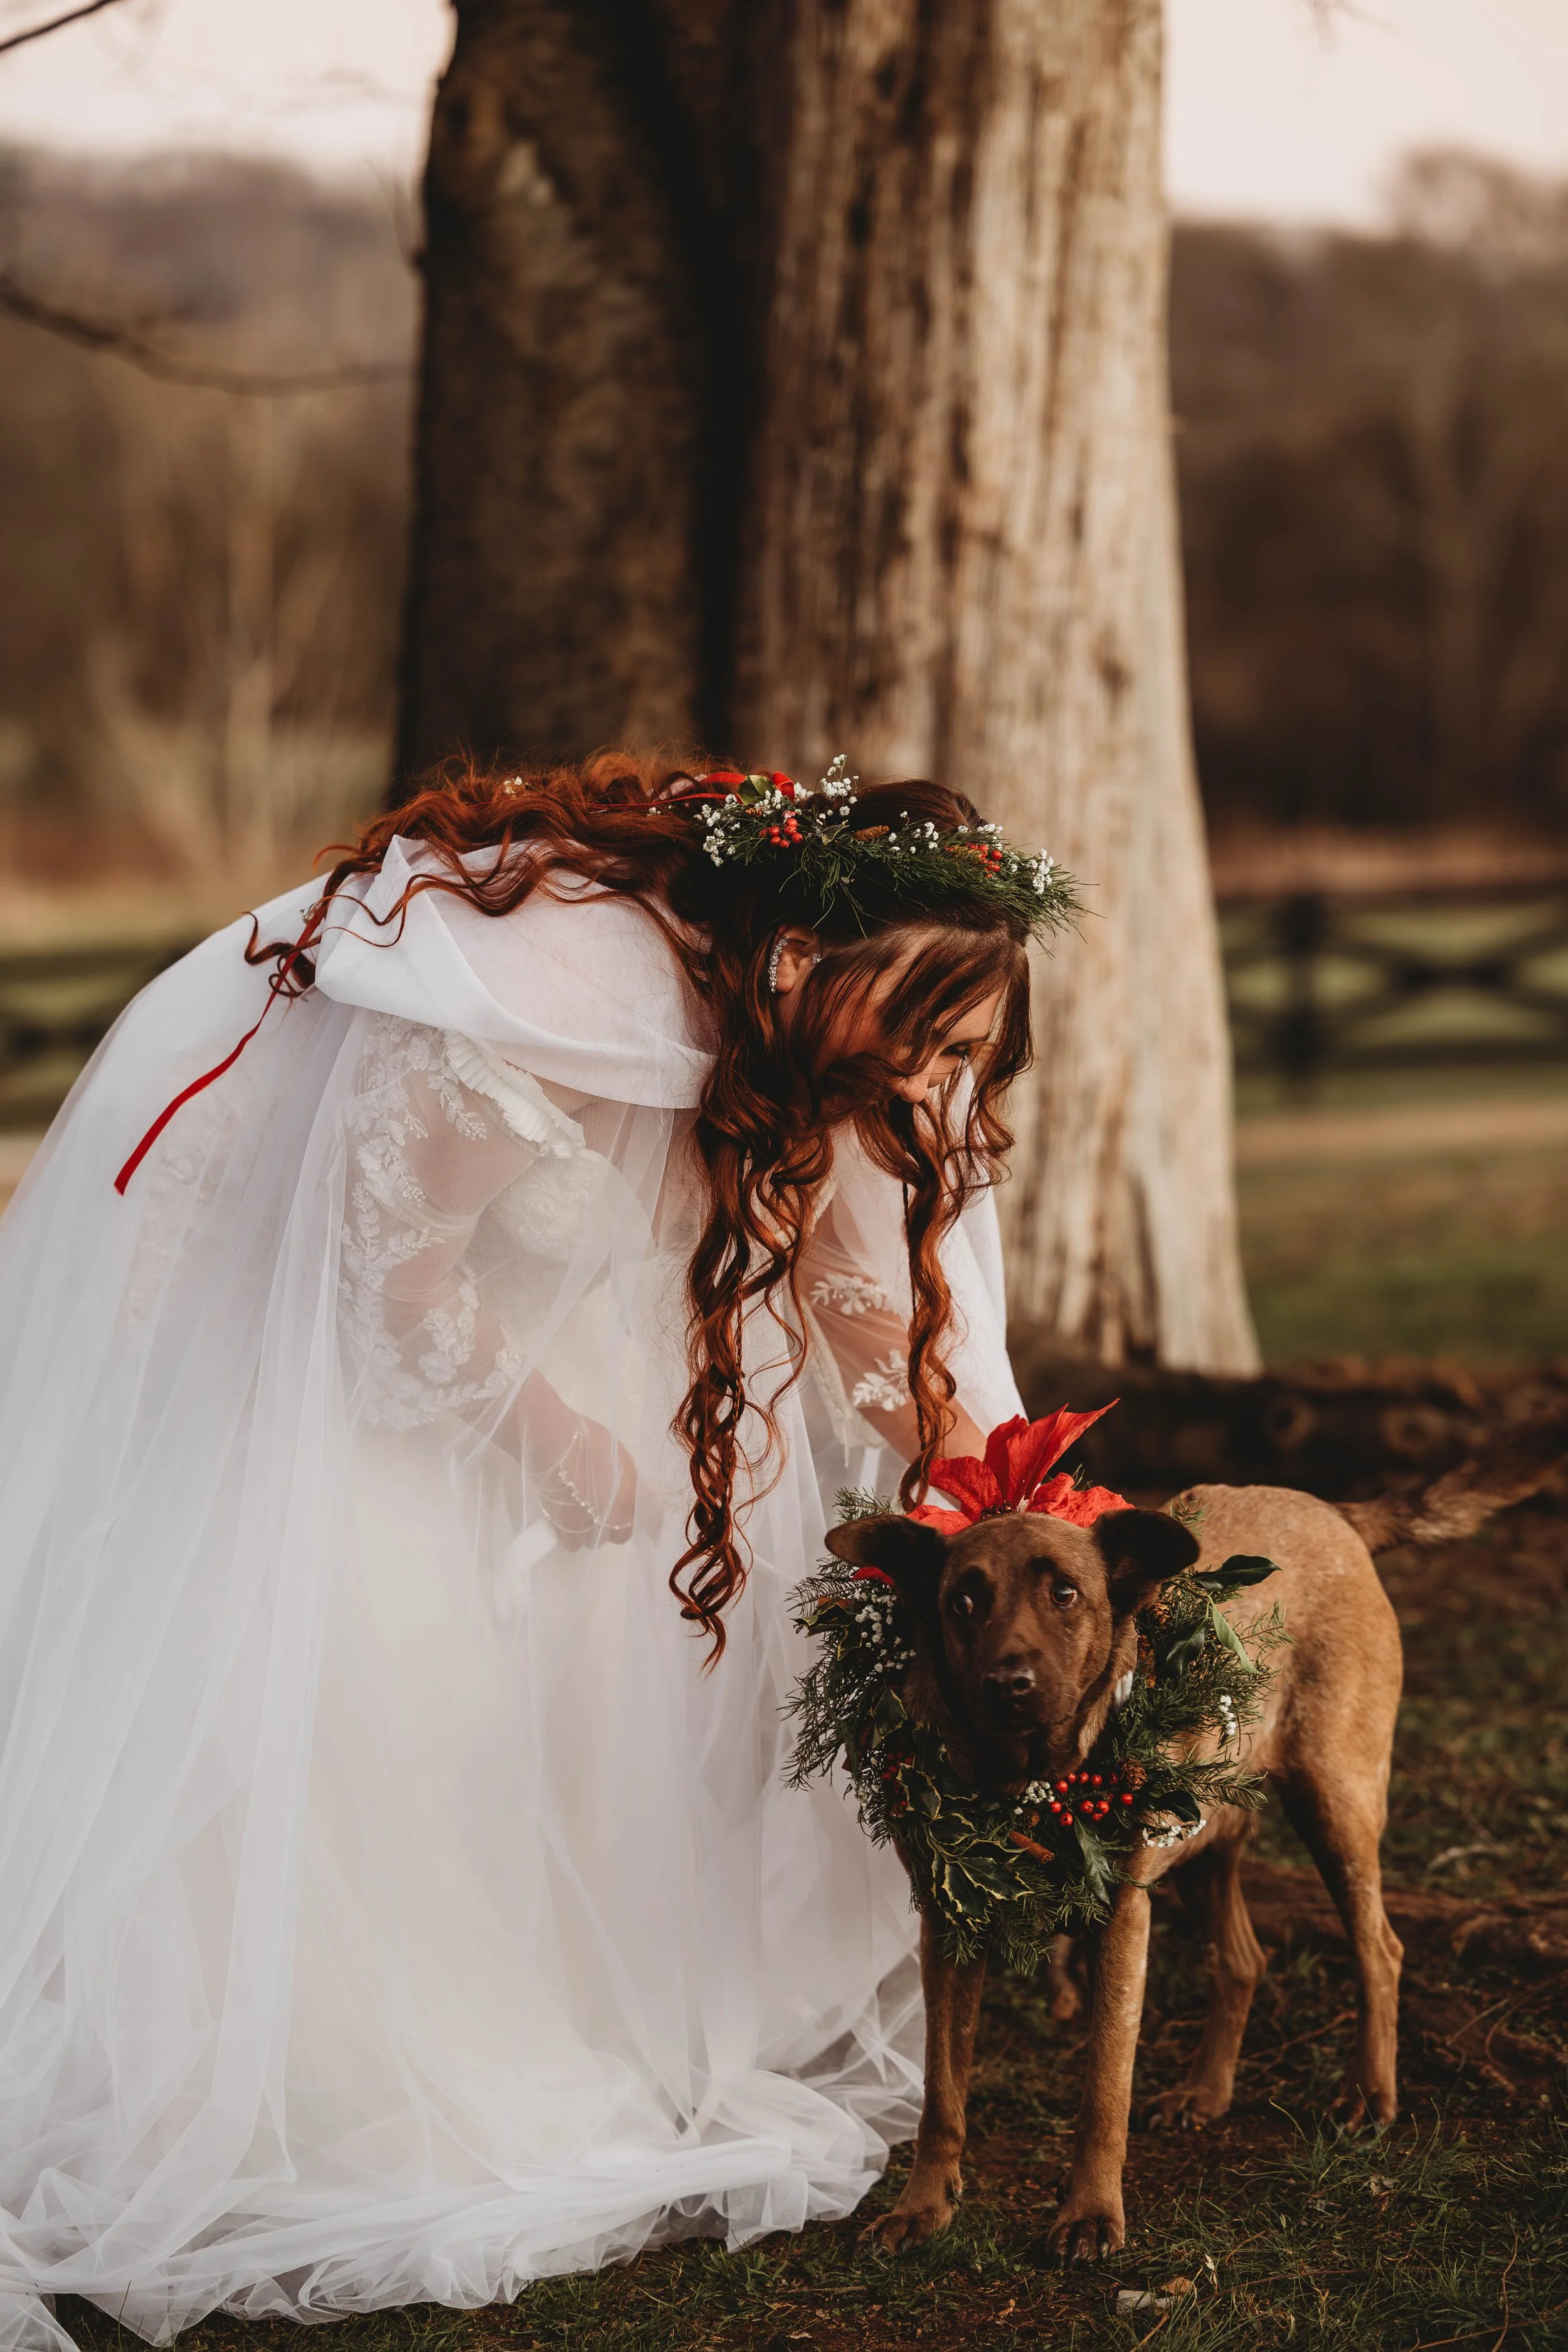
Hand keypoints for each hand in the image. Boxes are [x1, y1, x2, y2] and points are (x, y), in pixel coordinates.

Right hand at [518, 1375, 637, 1547]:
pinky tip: (563, 1520)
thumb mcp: (617, 1456)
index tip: (626, 1514)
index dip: (634, 1517)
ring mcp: (593, 1523)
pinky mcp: (569, 1529)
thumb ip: (627, 1480)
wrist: (555, 1441)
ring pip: (596, 1541)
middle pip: (621, 1535)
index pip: (646, 1520)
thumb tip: (626, 1493)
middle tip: (599, 1511)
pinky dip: (568, 1536)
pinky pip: (573, 1543)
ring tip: (577, 1512)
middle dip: (612, 1526)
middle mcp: (617, 1513)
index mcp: (633, 1493)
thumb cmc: (586, 1440)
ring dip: (589, 1532)